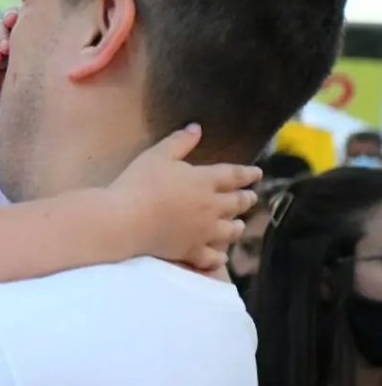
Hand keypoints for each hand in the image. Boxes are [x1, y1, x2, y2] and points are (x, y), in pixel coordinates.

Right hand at [109, 124, 261, 270]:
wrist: (128, 219)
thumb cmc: (141, 182)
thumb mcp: (157, 155)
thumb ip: (179, 142)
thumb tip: (197, 128)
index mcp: (204, 181)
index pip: (233, 175)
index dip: (247, 173)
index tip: (257, 173)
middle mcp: (212, 207)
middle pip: (237, 203)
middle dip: (247, 199)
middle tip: (252, 197)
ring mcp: (204, 232)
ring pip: (230, 231)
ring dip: (238, 226)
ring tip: (240, 225)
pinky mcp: (192, 251)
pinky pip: (213, 258)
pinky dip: (220, 257)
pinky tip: (222, 257)